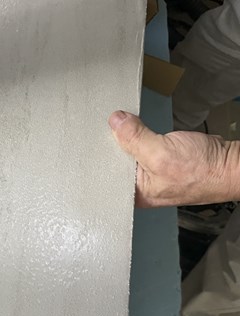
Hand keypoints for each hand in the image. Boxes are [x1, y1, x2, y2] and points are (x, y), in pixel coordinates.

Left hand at [108, 111, 239, 207]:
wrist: (230, 164)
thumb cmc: (202, 170)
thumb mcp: (160, 152)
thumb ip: (134, 138)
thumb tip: (116, 121)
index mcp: (136, 194)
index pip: (107, 177)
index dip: (98, 157)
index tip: (90, 137)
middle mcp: (140, 187)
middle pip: (115, 162)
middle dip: (110, 144)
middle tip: (100, 125)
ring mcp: (150, 173)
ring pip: (128, 152)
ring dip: (124, 137)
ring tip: (115, 122)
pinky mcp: (159, 160)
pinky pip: (141, 146)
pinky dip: (138, 135)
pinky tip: (130, 126)